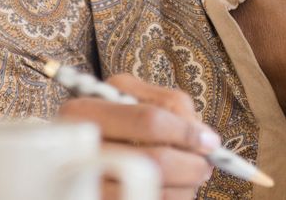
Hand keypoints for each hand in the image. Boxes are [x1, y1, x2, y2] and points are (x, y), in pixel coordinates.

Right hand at [56, 74, 217, 199]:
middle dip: (192, 165)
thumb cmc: (111, 119)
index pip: (149, 121)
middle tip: (204, 166)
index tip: (210, 141)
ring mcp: (87, 184)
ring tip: (187, 179)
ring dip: (185, 188)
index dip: (187, 132)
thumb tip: (203, 137)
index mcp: (86, 110)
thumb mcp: (131, 95)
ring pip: (154, 191)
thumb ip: (170, 104)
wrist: (75, 152)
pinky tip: (170, 191)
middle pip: (155, 161)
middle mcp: (81, 149)